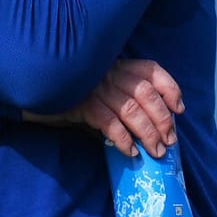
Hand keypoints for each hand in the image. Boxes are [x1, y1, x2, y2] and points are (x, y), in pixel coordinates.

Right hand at [22, 58, 183, 157]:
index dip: (170, 88)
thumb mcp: (104, 89)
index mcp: (119, 64)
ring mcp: (96, 87)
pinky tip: (130, 152)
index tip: (179, 109)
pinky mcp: (82, 104)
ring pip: (130, 109)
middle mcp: (110, 72)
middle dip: (162, 119)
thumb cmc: (76, 94)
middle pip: (146, 93)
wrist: (38, 92)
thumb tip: (153, 129)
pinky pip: (108, 122)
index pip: (152, 70)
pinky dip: (122, 138)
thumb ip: (124, 99)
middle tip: (170, 141)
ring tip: (156, 152)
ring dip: (147, 132)